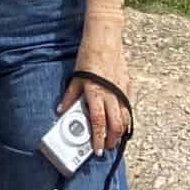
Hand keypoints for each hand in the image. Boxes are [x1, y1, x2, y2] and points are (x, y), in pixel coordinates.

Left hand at [59, 22, 131, 153]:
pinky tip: (122, 121)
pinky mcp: (127, 85)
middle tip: (106, 147)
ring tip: (114, 138)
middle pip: (115, 124)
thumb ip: (70, 96)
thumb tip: (61, 110)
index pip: (98, 122)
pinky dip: (126, 116)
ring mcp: (121, 90)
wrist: (104, 40)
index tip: (97, 149)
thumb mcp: (76, 77)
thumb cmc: (89, 57)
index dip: (98, 138)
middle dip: (111, 139)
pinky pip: (129, 105)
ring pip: (125, 117)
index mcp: (96, 93)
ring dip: (120, 131)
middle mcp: (111, 94)